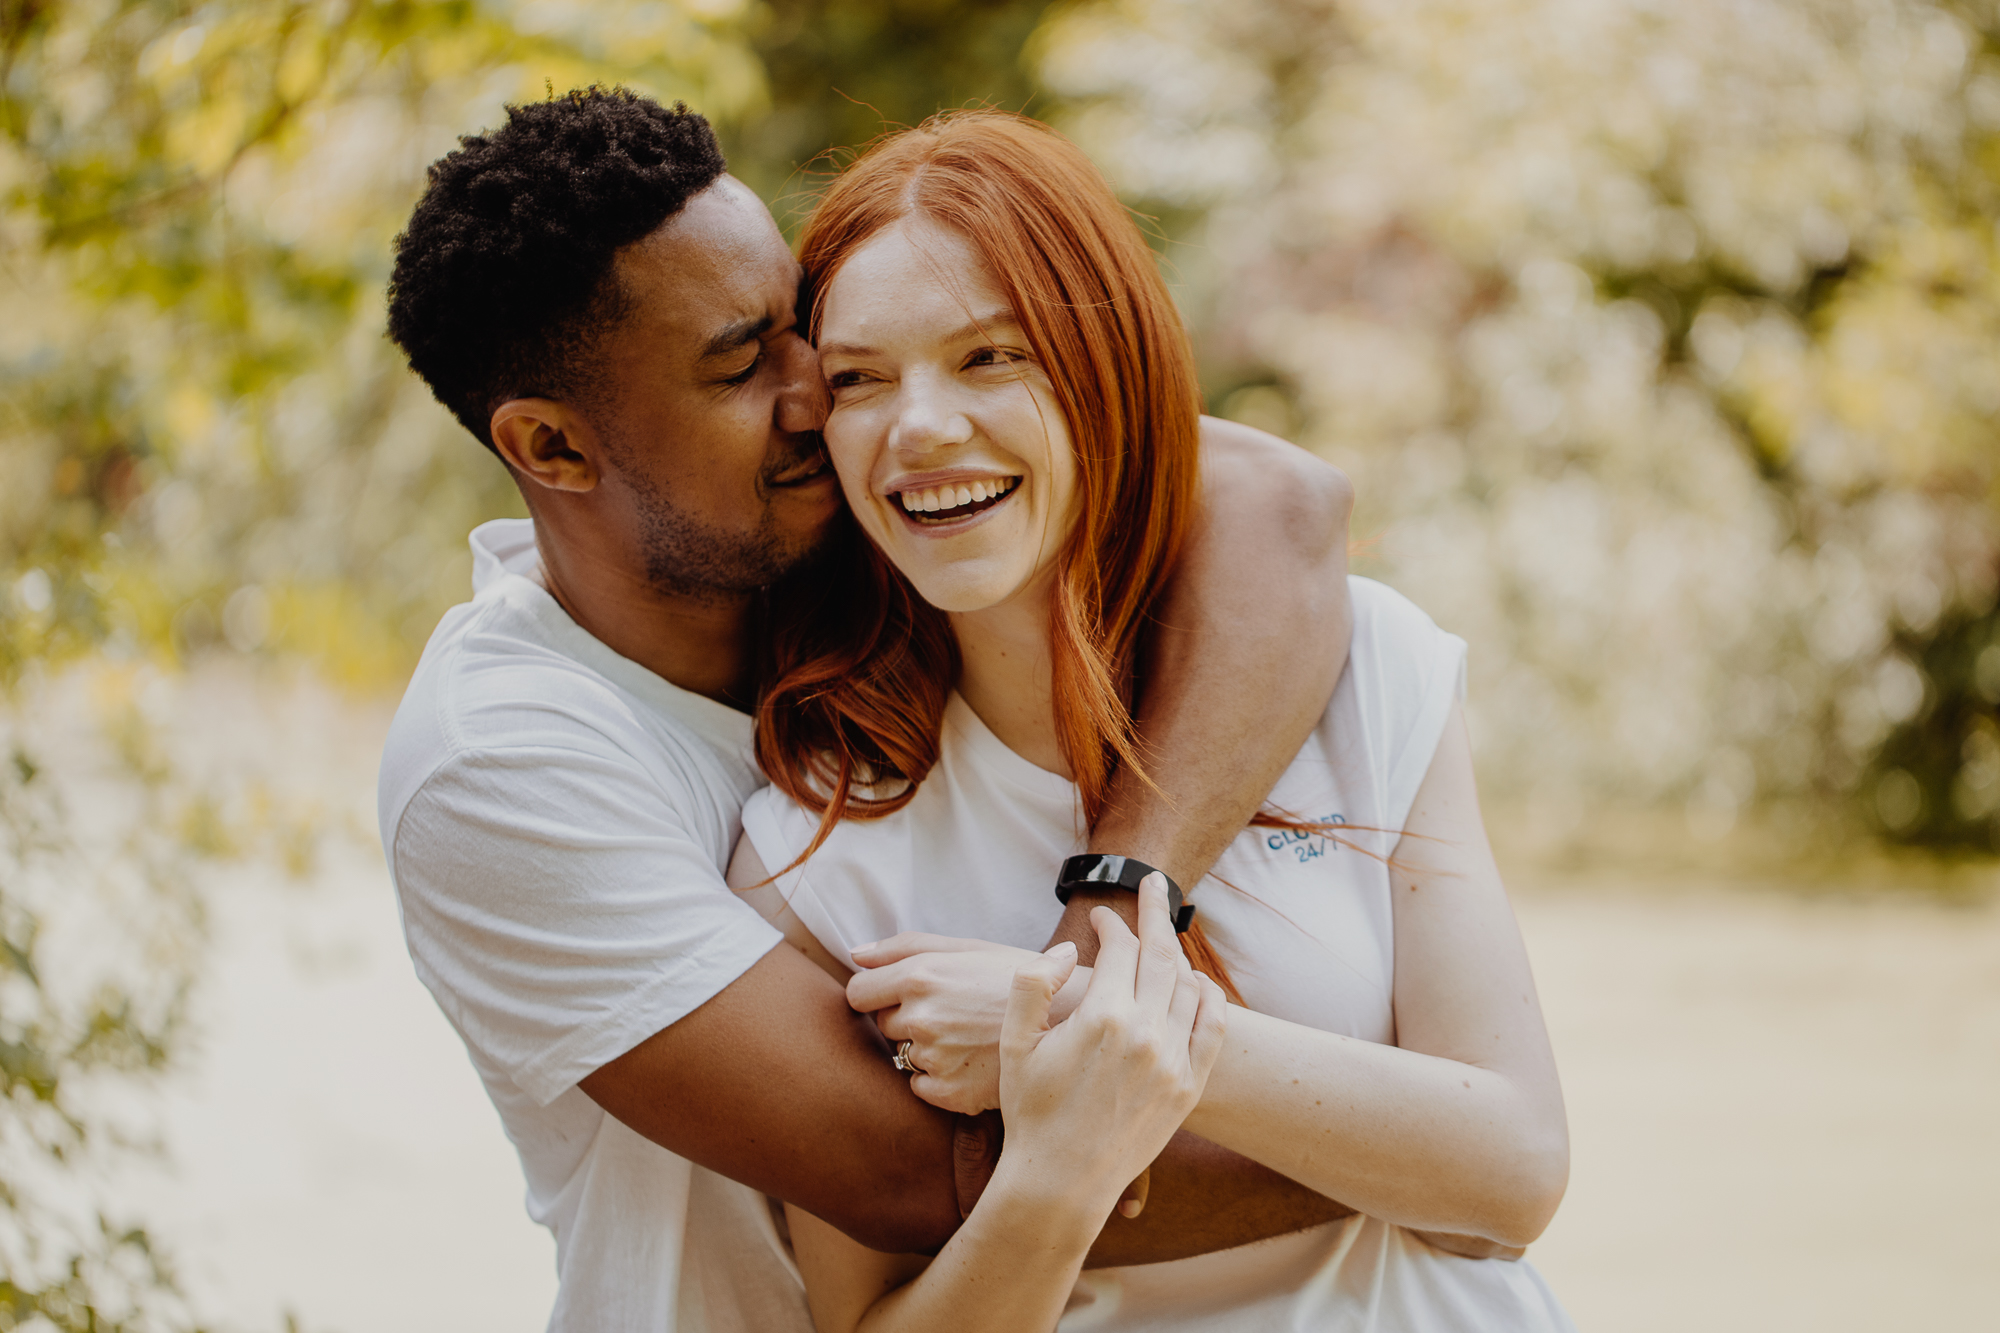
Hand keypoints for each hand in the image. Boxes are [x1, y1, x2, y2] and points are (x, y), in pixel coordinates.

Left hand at [849, 934, 1058, 1113]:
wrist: (1072, 1019)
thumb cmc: (1018, 976)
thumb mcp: (965, 947)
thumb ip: (902, 947)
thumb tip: (854, 954)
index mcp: (920, 975)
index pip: (857, 994)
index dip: (876, 995)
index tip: (899, 996)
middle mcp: (921, 1018)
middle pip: (884, 1025)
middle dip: (908, 1019)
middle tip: (954, 1013)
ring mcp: (935, 1058)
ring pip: (904, 1056)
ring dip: (927, 1048)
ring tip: (969, 1036)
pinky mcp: (951, 1093)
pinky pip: (921, 1087)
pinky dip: (939, 1078)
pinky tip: (972, 1061)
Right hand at [992, 875, 1227, 1226]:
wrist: (1061, 1181)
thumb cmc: (1031, 1110)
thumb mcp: (1016, 1043)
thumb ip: (1032, 984)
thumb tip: (1068, 950)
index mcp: (1102, 1017)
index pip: (1120, 948)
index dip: (1111, 924)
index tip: (1100, 917)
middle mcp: (1145, 1033)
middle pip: (1162, 953)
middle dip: (1156, 911)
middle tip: (1153, 883)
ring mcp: (1173, 1060)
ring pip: (1189, 985)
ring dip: (1177, 954)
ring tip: (1165, 937)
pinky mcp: (1189, 1086)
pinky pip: (1212, 1026)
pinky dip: (1207, 996)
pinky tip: (1196, 982)